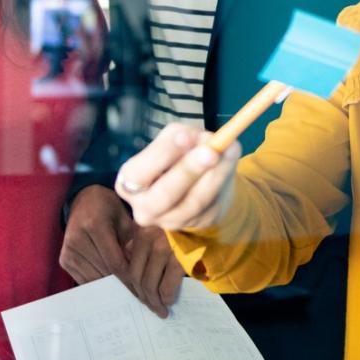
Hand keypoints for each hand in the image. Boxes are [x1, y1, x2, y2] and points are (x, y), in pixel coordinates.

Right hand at [60, 185, 135, 286]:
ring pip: (94, 279)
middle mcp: (77, 238)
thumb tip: (138, 270)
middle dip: (121, 281)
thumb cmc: (110, 209)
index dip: (129, 277)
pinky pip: (84, 280)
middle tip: (136, 287)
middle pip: (104, 272)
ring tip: (124, 282)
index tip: (141, 284)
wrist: (84, 201)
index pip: (115, 262)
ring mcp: (68, 250)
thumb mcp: (126, 219)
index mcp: (94, 224)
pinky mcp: (64, 259)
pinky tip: (109, 278)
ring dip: (109, 283)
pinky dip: (98, 281)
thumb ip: (133, 242)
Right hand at [115, 122, 239, 231]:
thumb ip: (181, 136)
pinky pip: (212, 203)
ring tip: (229, 149)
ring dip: (216, 173)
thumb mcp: (173, 138)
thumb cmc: (176, 155)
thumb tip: (200, 140)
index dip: (161, 156)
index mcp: (128, 182)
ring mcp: (171, 220)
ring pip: (195, 201)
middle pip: (164, 195)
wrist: (194, 181)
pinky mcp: (197, 223)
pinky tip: (231, 158)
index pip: (138, 174)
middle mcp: (145, 208)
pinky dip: (224, 178)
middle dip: (189, 171)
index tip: (185, 136)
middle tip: (211, 151)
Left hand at [121, 224, 183, 318]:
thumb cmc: (186, 224)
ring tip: (160, 309)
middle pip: (137, 276)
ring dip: (154, 301)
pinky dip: (166, 298)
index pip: (129, 264)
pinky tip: (169, 301)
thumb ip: (142, 236)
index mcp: (142, 229)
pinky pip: (167, 286)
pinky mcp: (180, 259)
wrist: (211, 218)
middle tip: (150, 306)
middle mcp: (149, 238)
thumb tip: (128, 254)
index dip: (132, 284)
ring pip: (150, 284)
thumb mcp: (160, 224)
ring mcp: (164, 248)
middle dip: (143, 296)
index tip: (140, 294)